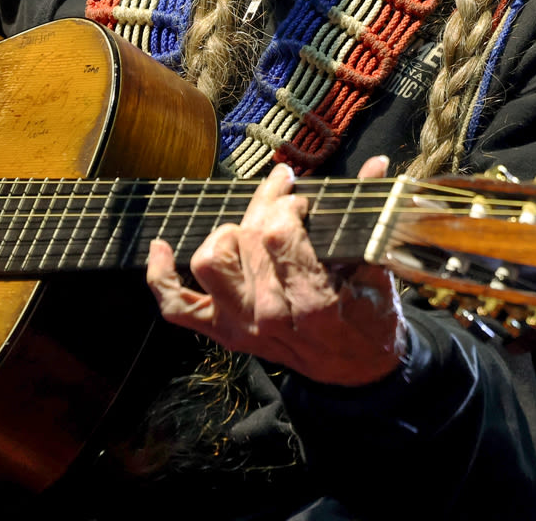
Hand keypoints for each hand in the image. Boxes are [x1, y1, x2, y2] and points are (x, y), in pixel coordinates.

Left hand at [146, 154, 405, 386]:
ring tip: (251, 228)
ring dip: (225, 235)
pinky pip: (176, 305)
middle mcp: (269, 316)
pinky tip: (161, 246)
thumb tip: (376, 164)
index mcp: (312, 302)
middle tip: (286, 200)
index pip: (278, 234)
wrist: (357, 371)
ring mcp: (240, 326)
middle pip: (245, 238)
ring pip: (207, 262)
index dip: (289, 205)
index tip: (304, 201)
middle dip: (266, 207)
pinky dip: (159, 276)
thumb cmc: (368, 318)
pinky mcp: (222, 332)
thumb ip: (370, 216)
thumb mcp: (376, 270)